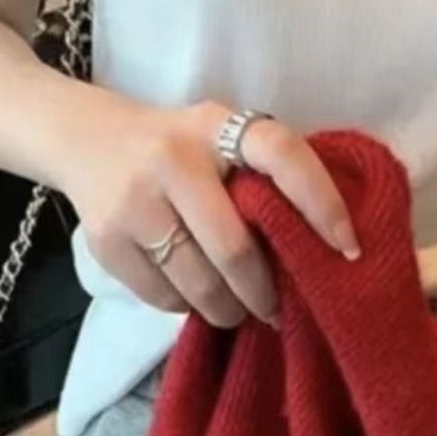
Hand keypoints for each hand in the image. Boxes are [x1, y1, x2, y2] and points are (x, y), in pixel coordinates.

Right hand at [58, 96, 360, 327]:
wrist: (87, 140)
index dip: (322, 202)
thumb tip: (317, 247)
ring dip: (229, 310)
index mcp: (216, 125)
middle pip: (233, 248)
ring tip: (240, 310)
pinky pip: (163, 297)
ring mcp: (135, 202)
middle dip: (264, 292)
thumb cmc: (179, 145)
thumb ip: (259, 174)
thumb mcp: (219, 135)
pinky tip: (194, 295)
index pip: (282, 155)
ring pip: (198, 284)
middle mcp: (173, 159)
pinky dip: (187, 307)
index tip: (349, 248)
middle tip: (278, 310)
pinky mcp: (106, 241)